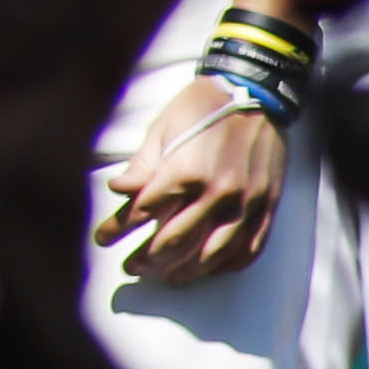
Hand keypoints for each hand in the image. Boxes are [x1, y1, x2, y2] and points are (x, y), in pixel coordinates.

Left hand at [95, 74, 288, 285]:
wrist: (256, 91)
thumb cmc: (202, 106)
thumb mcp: (164, 126)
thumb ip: (143, 164)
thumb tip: (117, 189)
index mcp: (185, 171)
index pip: (142, 212)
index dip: (117, 228)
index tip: (101, 239)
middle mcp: (216, 193)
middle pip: (175, 241)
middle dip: (147, 258)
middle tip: (130, 266)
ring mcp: (245, 204)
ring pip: (211, 254)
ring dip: (185, 271)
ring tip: (166, 277)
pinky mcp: (267, 207)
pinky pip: (247, 249)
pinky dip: (226, 264)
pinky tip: (210, 269)